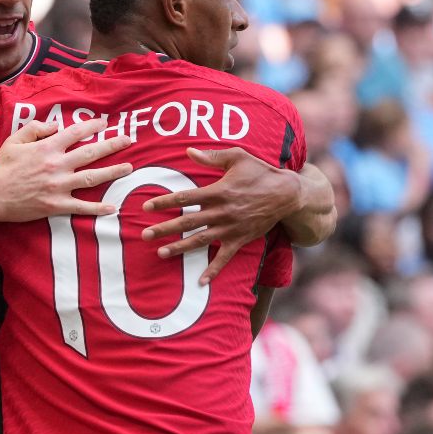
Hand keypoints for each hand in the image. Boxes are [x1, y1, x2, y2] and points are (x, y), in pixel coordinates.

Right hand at [0, 119, 132, 223]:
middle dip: (112, 145)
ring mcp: (59, 186)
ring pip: (92, 177)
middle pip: (91, 153)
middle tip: (128, 141)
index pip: (75, 132)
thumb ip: (36, 128)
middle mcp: (57, 165)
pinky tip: (113, 207)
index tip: (104, 123)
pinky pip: (82, 206)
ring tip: (129, 168)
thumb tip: (56, 126)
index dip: (92, 126)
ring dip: (113, 172)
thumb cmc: (2, 167)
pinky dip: (98, 208)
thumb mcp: (14, 140)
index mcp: (47, 147)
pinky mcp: (57, 205)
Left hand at [142, 147, 301, 284]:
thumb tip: (188, 151)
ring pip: (200, 240)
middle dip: (165, 229)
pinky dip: (213, 270)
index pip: (185, 198)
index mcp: (219, 191)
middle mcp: (222, 212)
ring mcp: (231, 228)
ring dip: (180, 247)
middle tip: (144, 234)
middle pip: (188, 222)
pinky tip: (200, 282)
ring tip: (161, 253)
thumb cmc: (260, 172)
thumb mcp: (238, 157)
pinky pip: (224, 258)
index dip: (164, 202)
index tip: (145, 207)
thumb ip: (211, 156)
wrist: (288, 194)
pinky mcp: (240, 240)